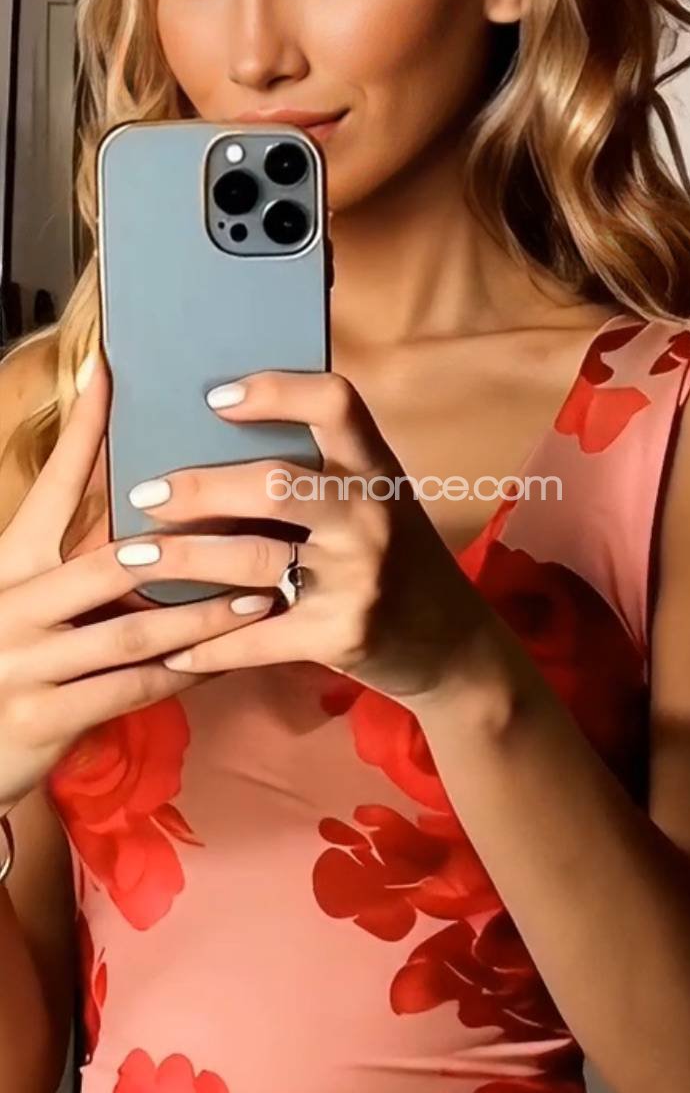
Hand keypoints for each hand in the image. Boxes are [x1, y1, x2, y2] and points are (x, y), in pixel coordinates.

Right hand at [0, 354, 276, 812]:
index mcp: (10, 563)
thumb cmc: (9, 658)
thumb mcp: (23, 595)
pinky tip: (227, 662)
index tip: (113, 374)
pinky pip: (133, 690)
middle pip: (112, 563)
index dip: (82, 432)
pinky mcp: (46, 717)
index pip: (52, 487)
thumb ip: (67, 554)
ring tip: (261, 596)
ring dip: (205, 616)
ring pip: (136, 633)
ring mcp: (26, 664)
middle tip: (254, 525)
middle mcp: (14, 604)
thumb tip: (134, 496)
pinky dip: (185, 674)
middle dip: (188, 548)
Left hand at [119, 368, 497, 704]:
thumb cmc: (397, 560)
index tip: (215, 397)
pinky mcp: (343, 635)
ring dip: (182, 561)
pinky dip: (207, 646)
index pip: (335, 402)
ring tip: (133, 558)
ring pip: (251, 560)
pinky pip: (257, 638)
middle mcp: (371, 516)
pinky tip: (171, 649)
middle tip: (144, 495)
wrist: (453, 646)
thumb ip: (321, 473)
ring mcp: (359, 577)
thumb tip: (214, 438)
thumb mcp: (376, 501)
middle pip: (273, 484)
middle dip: (197, 490)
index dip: (275, 390)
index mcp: (378, 469)